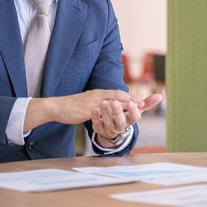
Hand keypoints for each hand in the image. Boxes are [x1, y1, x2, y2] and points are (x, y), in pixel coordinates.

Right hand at [24, 89, 141, 131]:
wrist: (57, 108)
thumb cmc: (72, 108)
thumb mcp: (88, 105)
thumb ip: (99, 106)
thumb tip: (107, 109)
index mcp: (100, 94)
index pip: (119, 94)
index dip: (132, 98)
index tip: (145, 101)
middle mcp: (99, 95)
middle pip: (121, 95)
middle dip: (136, 99)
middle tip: (149, 101)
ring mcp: (95, 100)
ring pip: (115, 100)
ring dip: (129, 103)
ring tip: (140, 106)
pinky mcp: (89, 107)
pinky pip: (105, 108)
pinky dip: (115, 109)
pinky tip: (122, 113)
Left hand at [92, 93, 162, 147]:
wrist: (111, 129)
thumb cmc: (126, 116)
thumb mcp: (136, 110)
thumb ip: (147, 103)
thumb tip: (160, 96)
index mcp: (130, 121)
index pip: (134, 117)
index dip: (133, 111)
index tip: (132, 103)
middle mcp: (120, 126)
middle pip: (120, 120)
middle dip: (118, 111)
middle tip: (115, 102)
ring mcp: (109, 128)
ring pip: (107, 121)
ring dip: (105, 112)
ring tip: (102, 102)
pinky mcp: (99, 128)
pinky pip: (96, 123)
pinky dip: (95, 116)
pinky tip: (93, 108)